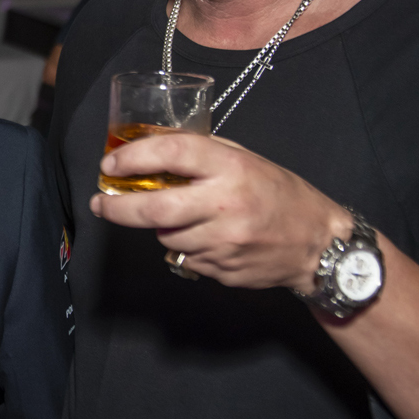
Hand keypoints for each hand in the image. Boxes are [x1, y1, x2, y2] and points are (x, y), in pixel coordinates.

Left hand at [92, 132, 346, 292]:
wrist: (317, 244)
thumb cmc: (280, 195)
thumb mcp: (247, 160)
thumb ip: (203, 155)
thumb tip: (151, 150)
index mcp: (232, 168)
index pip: (171, 154)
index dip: (133, 157)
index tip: (110, 164)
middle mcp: (226, 205)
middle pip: (154, 210)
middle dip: (118, 208)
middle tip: (101, 203)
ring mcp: (224, 242)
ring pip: (167, 237)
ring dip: (163, 228)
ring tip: (186, 217)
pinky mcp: (222, 269)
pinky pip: (186, 257)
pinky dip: (185, 246)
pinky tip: (207, 237)